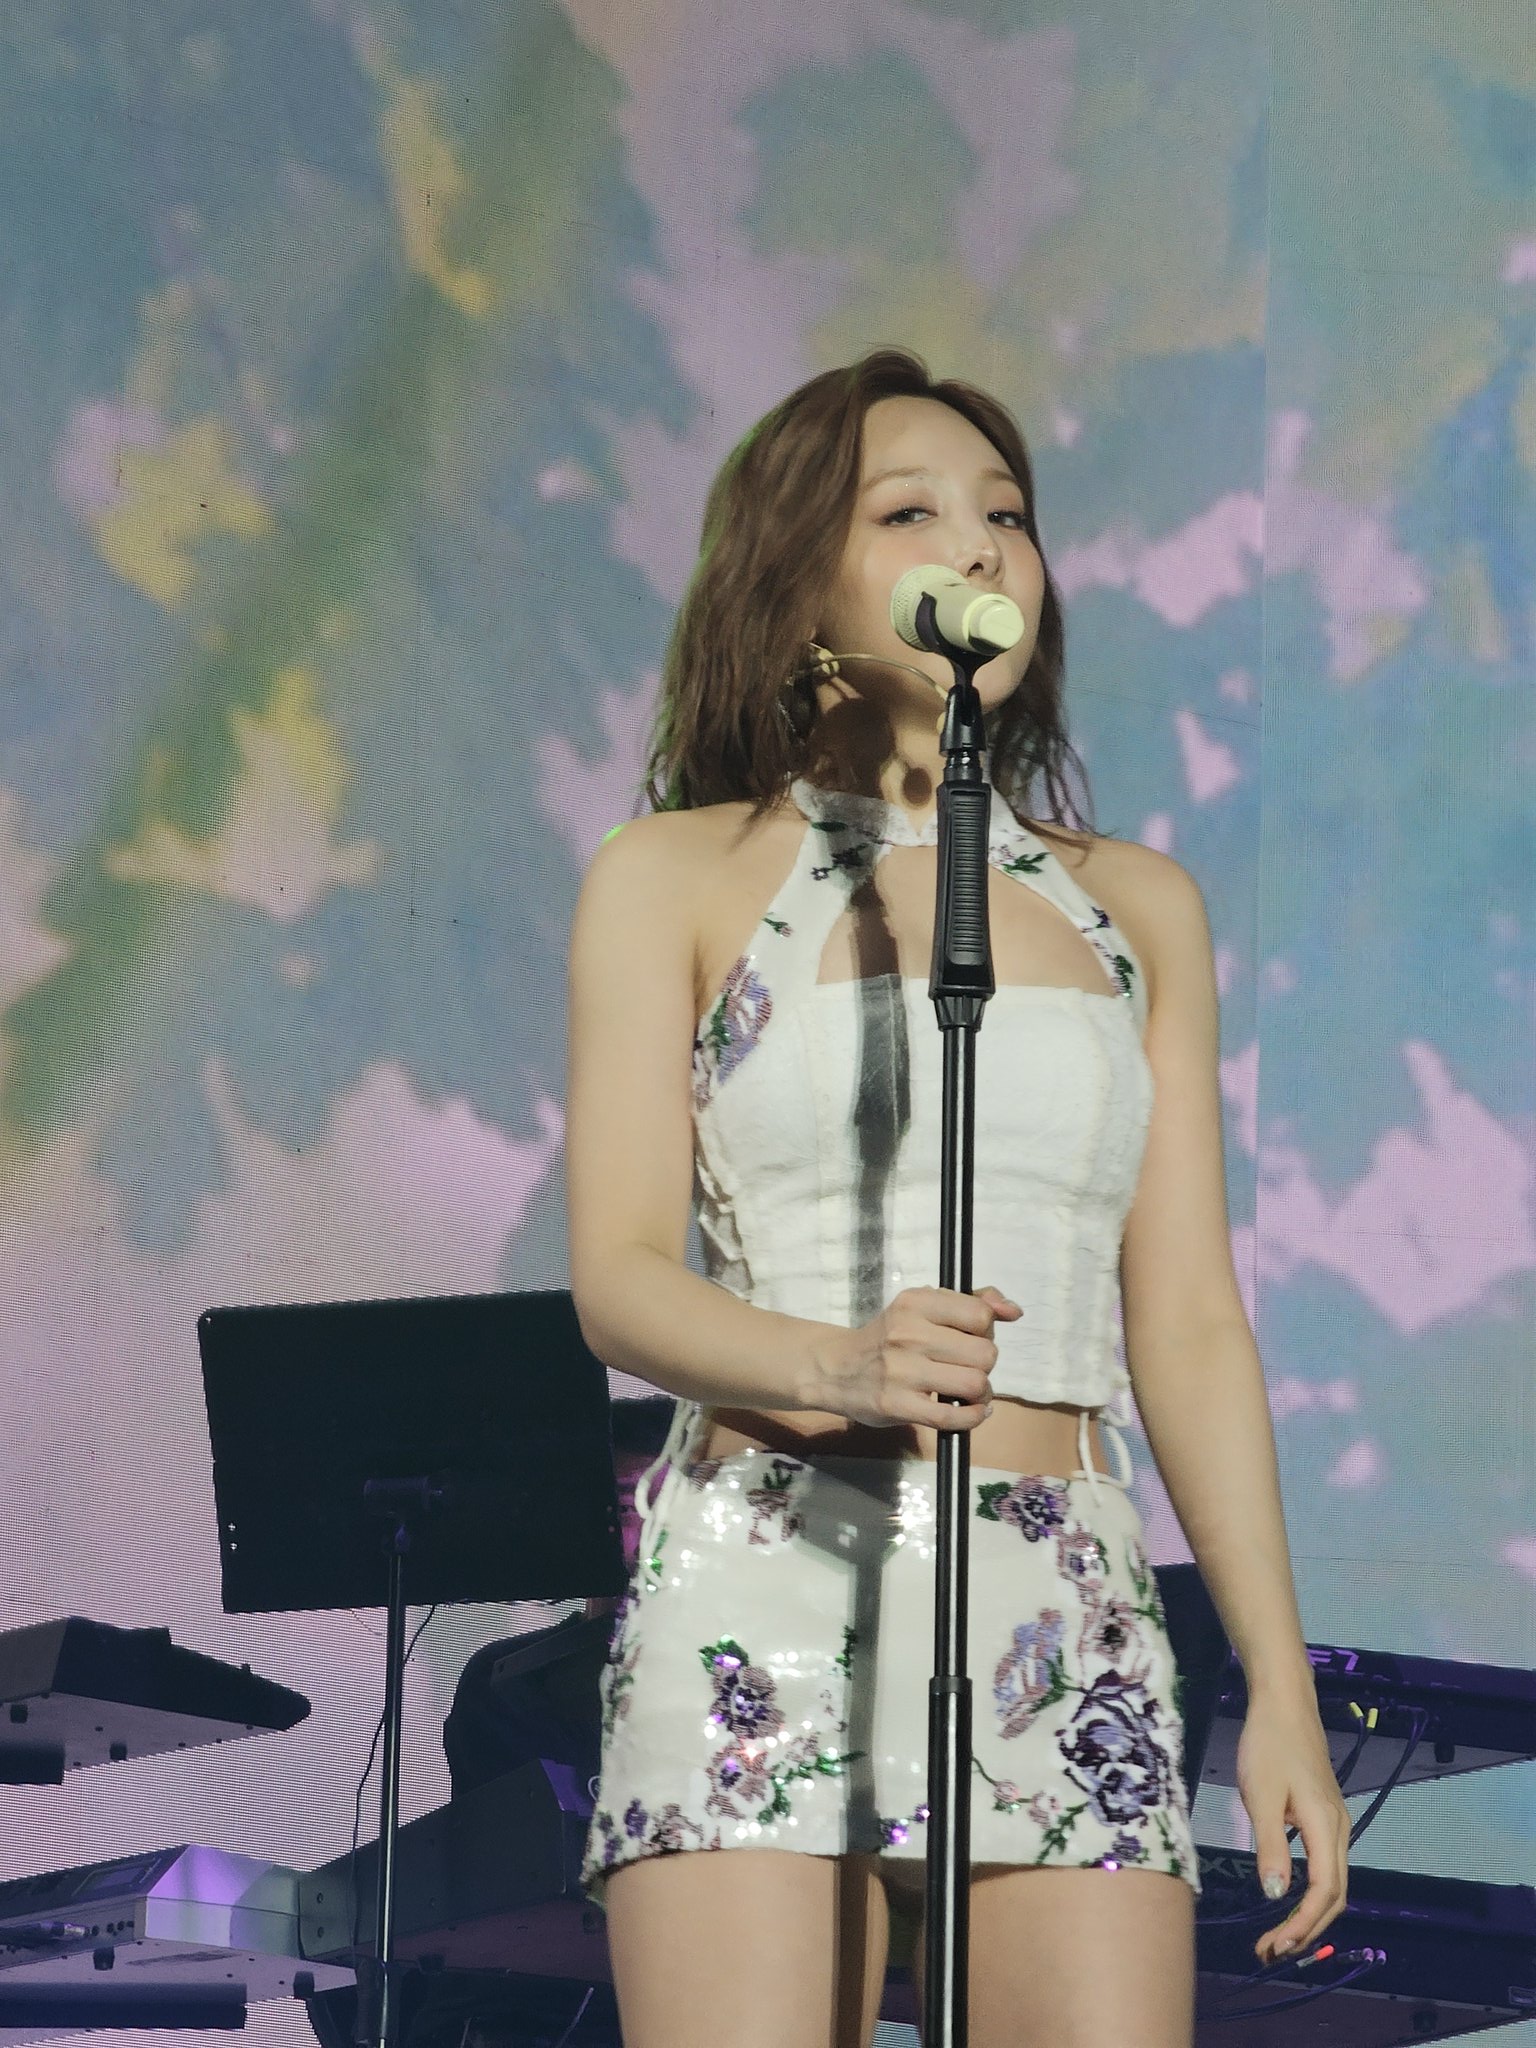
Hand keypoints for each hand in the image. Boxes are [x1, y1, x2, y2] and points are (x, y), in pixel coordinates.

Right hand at [814, 1284, 1021, 1429]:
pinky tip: (969, 1411)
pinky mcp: (898, 1405)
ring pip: (975, 1385)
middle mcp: (909, 1334)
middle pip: (985, 1354)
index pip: (981, 1315)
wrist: (836, 1369)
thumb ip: (971, 1302)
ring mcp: (902, 1371)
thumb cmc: (888, 1337)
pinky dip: (972, 1417)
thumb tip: (1013, 1310)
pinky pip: (953, 1417)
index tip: (972, 1338)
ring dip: (980, 1393)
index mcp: (916, 1302)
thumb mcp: (922, 1306)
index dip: (986, 1331)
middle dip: (985, 1364)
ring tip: (967, 1391)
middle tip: (967, 1366)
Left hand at [1236, 1689, 1350, 1963]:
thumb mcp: (1261, 1795)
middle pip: (1334, 1895)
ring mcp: (1334, 1822)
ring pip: (1331, 1883)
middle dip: (1307, 1929)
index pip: (1324, 1892)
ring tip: (1276, 1936)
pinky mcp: (1324, 1816)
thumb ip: (1270, 1846)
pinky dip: (1309, 1892)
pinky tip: (1286, 1900)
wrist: (1284, 1702)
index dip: (1303, 1924)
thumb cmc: (1269, 1743)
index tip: (1275, 1944)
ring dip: (1308, 1915)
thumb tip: (1275, 1895)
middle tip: (1271, 1951)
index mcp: (1326, 1826)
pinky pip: (1325, 1866)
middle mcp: (1339, 1829)